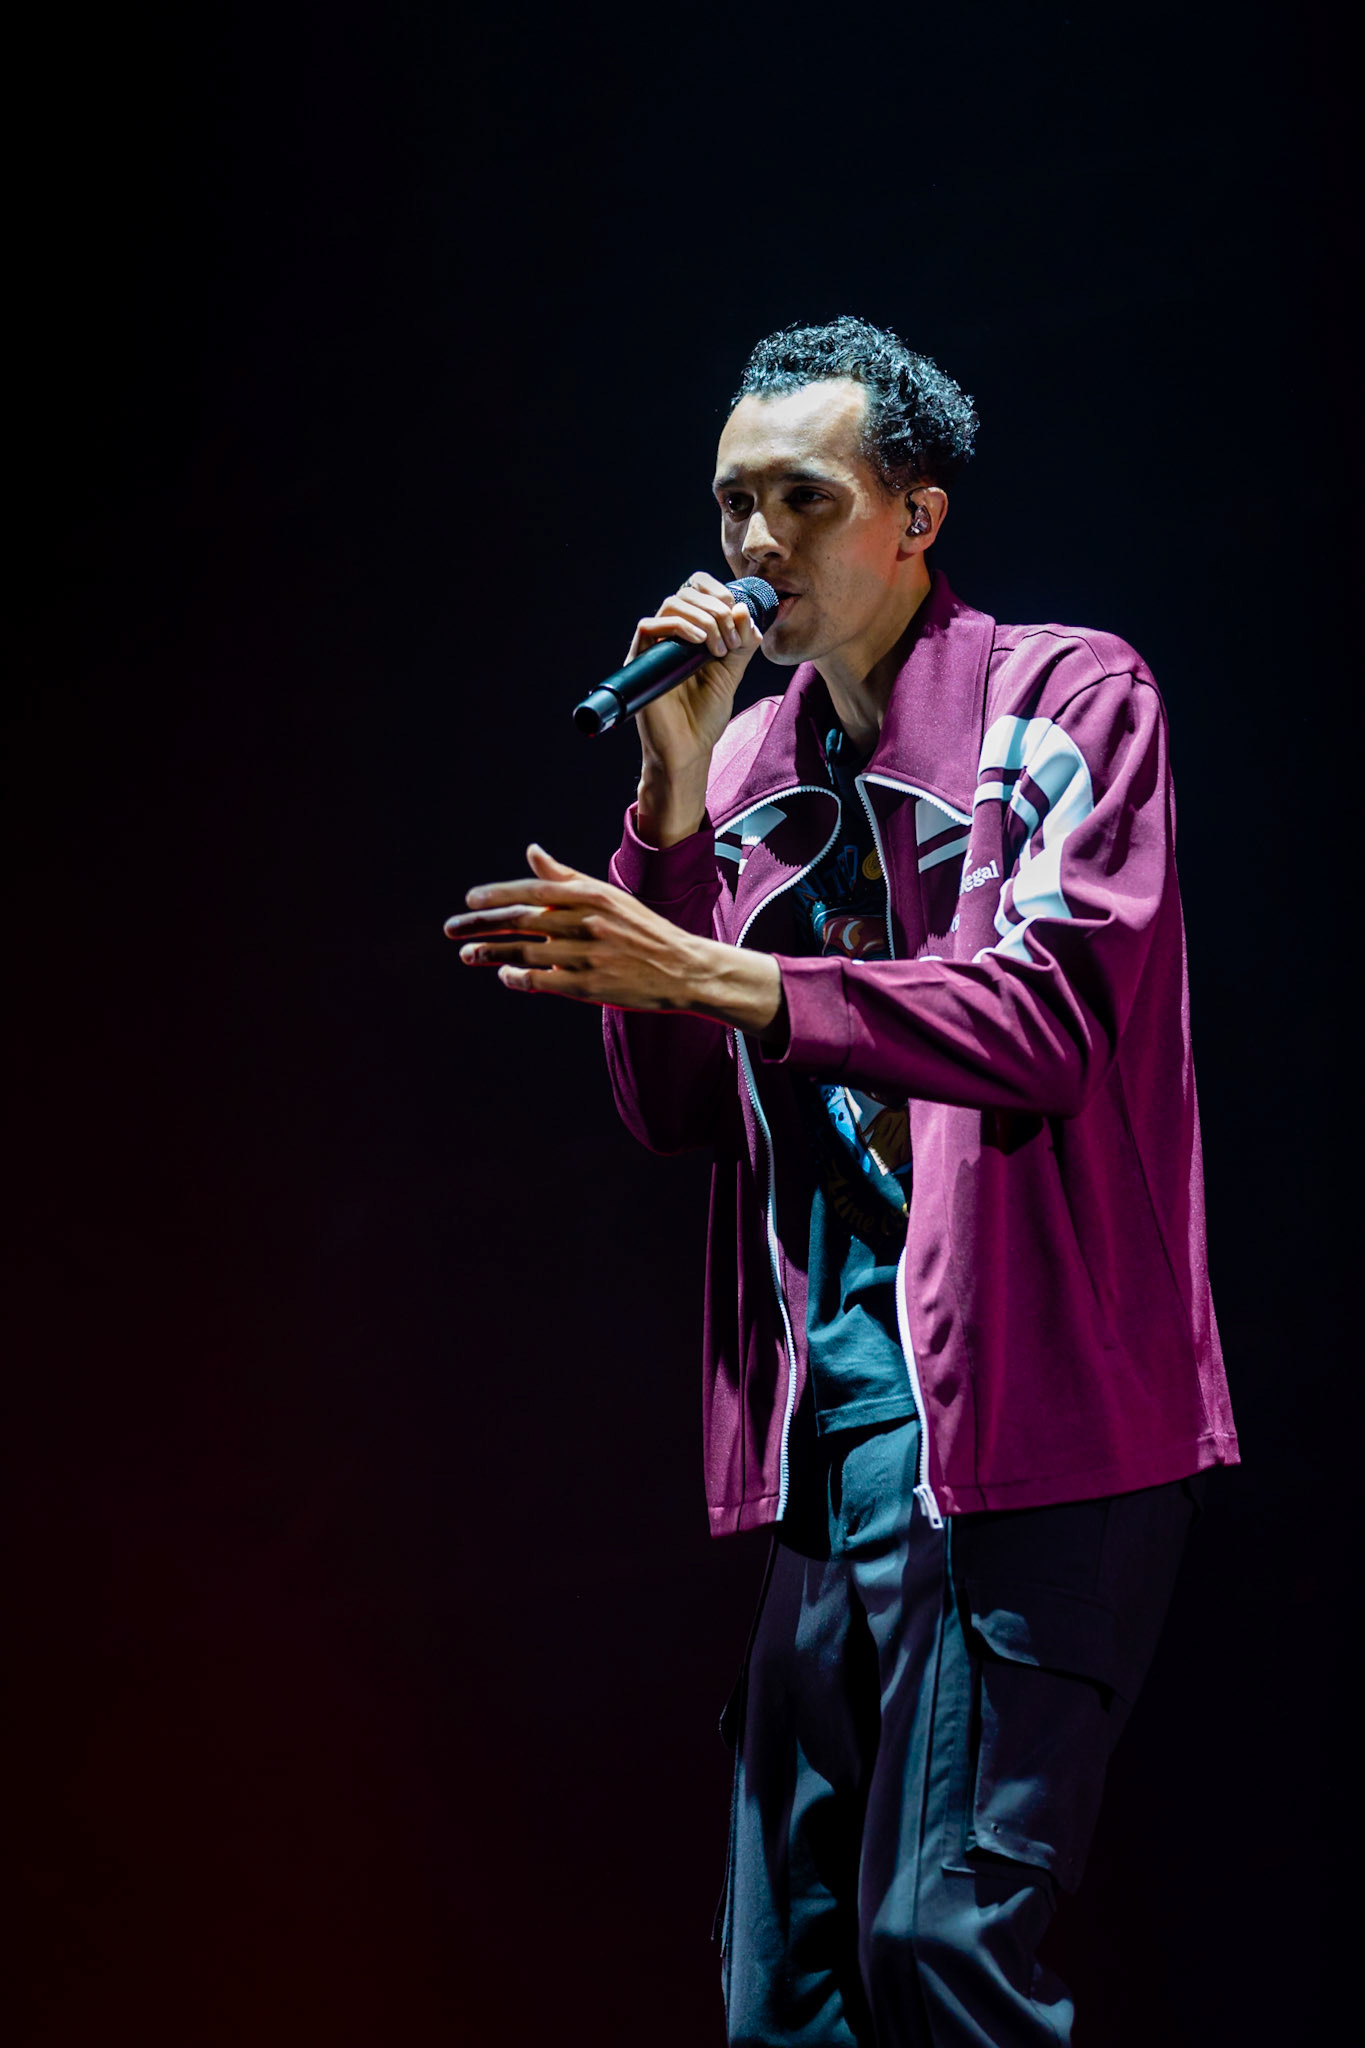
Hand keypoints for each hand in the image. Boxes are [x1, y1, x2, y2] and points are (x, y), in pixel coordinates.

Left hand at [445, 844, 783, 1035]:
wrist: (684, 968)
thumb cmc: (642, 930)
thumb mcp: (608, 896)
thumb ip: (566, 877)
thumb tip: (532, 852)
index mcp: (592, 896)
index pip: (534, 891)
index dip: (498, 895)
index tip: (471, 901)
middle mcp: (587, 923)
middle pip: (521, 922)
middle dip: (481, 925)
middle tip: (452, 929)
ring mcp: (587, 956)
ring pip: (525, 952)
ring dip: (490, 953)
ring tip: (467, 954)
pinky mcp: (589, 986)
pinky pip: (541, 981)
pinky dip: (517, 978)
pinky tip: (503, 976)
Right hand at [628, 571, 762, 848]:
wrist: (688, 749)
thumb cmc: (705, 717)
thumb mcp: (733, 673)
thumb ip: (742, 643)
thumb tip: (744, 609)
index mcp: (693, 634)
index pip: (697, 590)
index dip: (717, 591)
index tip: (737, 613)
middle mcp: (672, 636)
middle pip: (687, 593)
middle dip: (716, 609)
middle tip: (731, 639)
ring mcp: (656, 647)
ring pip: (671, 604)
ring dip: (701, 617)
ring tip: (718, 646)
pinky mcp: (640, 661)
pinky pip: (648, 627)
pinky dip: (678, 626)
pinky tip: (699, 642)